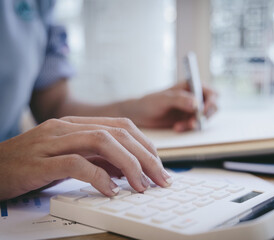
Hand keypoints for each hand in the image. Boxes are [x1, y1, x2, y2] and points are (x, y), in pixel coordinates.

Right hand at [0, 117, 172, 200]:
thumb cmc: (32, 164)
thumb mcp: (70, 158)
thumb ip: (97, 159)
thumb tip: (127, 170)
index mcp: (77, 124)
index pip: (122, 126)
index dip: (146, 145)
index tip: (159, 166)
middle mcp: (67, 127)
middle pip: (119, 133)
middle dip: (146, 157)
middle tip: (161, 179)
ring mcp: (53, 142)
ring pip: (102, 141)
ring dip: (129, 165)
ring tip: (141, 186)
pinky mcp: (39, 161)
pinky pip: (76, 164)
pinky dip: (99, 177)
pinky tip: (110, 191)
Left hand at [129, 81, 217, 131]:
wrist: (141, 115)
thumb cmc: (150, 102)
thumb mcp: (164, 99)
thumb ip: (180, 99)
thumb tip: (196, 103)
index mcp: (192, 86)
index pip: (211, 92)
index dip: (211, 102)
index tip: (202, 111)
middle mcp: (195, 96)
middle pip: (213, 106)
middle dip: (204, 116)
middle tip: (193, 123)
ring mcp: (193, 109)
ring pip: (204, 118)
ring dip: (195, 124)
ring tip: (179, 126)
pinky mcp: (188, 120)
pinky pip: (195, 126)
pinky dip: (188, 128)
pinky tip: (176, 127)